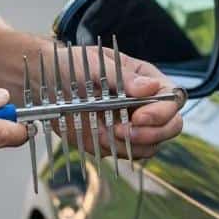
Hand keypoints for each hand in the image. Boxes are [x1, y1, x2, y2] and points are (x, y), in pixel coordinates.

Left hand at [55, 46, 183, 161]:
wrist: (45, 82)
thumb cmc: (73, 65)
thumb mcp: (96, 64)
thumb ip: (124, 78)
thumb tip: (151, 87)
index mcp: (145, 79)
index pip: (173, 98)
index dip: (162, 112)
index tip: (138, 117)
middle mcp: (144, 103)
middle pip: (171, 126)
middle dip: (151, 134)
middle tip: (123, 131)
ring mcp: (131, 124)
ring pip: (151, 146)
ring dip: (129, 145)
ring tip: (103, 131)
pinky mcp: (115, 140)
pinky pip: (126, 154)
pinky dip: (113, 150)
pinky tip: (95, 135)